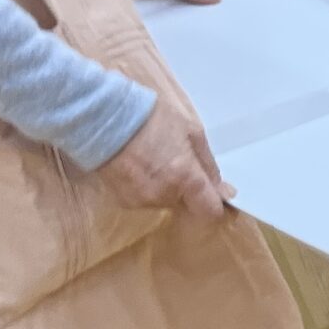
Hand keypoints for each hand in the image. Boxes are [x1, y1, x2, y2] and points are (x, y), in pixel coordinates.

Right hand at [96, 95, 233, 220]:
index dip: (214, 202)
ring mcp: (141, 201)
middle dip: (186, 187)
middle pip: (186, 204)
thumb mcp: (191, 132)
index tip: (212, 190)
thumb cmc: (152, 118)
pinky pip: (145, 199)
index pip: (210, 211)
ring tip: (153, 158)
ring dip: (166, 186)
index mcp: (185, 178)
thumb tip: (224, 191)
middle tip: (175, 159)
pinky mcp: (122, 201)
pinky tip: (137, 165)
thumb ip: (208, 166)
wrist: (104, 117)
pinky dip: (146, 186)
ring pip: (165, 201)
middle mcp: (164, 195)